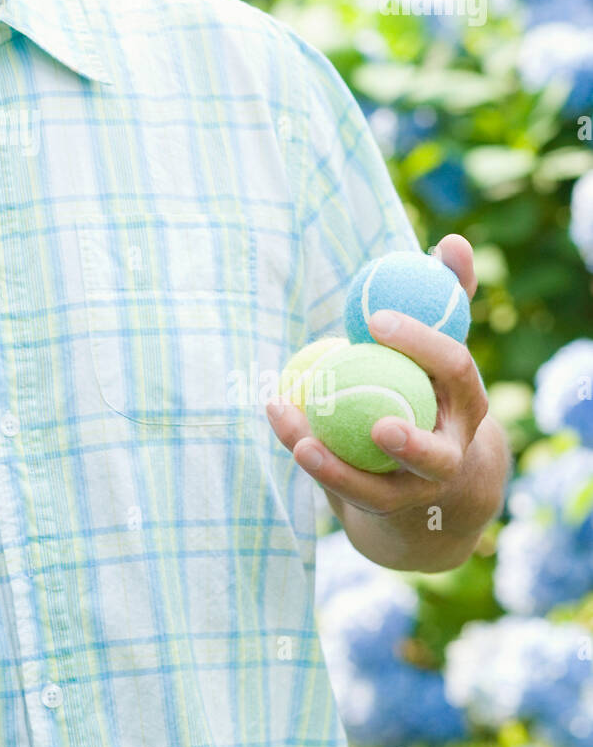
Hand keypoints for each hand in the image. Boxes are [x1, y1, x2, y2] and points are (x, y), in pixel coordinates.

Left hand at [266, 234, 488, 517]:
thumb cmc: (428, 384)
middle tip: (376, 422)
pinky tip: (279, 422)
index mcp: (466, 404)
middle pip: (433, 455)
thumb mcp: (438, 344)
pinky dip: (310, 459)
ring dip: (337, 469)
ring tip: (300, 441)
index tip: (373, 318)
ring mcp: (411, 489)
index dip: (420, 343)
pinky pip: (341, 488)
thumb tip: (452, 242)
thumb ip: (445, 295)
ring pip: (378, 490)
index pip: (455, 370)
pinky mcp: (375, 505)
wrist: (432, 468)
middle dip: (409, 443)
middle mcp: (447, 454)